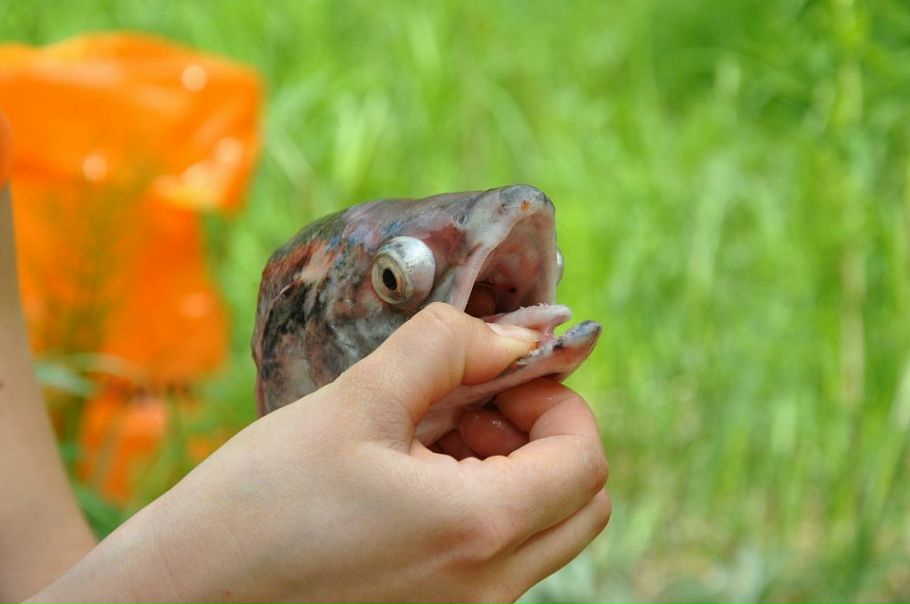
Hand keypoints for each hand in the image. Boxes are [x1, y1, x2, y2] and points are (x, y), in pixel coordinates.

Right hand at [30, 303, 609, 602]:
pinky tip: (411, 473)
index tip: (501, 371)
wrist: (180, 598)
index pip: (584, 460)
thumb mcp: (356, 402)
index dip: (557, 399)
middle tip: (474, 400)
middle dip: (543, 435)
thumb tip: (516, 333)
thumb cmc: (254, 502)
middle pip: (580, 503)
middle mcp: (486, 590)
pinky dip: (481, 506)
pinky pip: (495, 560)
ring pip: (541, 532)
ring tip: (430, 431)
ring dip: (511, 468)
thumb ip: (447, 348)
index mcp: (477, 530)